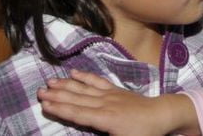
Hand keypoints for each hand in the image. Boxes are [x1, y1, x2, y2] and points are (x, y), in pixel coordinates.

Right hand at [38, 69, 197, 135]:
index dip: (60, 109)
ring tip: (50, 81)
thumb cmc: (144, 133)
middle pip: (77, 99)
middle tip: (39, 91)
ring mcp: (110, 95)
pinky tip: (73, 73)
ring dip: (66, 85)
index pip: (78, 114)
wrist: (162, 115)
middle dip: (57, 95)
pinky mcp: (116, 90)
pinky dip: (85, 77)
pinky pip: (98, 82)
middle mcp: (105, 104)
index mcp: (106, 119)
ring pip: (84, 89)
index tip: (44, 104)